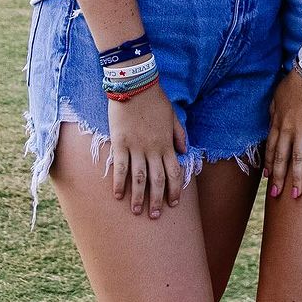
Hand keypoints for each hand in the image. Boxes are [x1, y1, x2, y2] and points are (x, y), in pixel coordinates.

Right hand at [107, 82, 186, 217]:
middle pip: (157, 180)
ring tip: (137, 212)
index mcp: (167, 143)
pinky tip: (117, 196)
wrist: (135, 84)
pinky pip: (120, 167)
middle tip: (155, 216)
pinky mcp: (120, 143)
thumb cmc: (155, 99)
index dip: (174, 190)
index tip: (173, 204)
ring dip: (139, 197)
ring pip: (139, 178)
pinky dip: (119, 183)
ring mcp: (136, 147)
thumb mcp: (173, 115)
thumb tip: (184, 150)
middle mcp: (153, 149)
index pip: (174, 172)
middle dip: (157, 200)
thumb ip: (179, 134)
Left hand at [264, 69, 301, 198]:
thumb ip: (273, 110)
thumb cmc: (294, 82)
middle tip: (275, 195)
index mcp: (277, 122)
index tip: (267, 177)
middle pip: (281, 158)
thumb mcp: (276, 96)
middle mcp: (287, 129)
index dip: (268, 164)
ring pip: (298, 159)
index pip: (270, 148)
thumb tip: (271, 119)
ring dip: (296, 179)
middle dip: (277, 178)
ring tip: (296, 195)